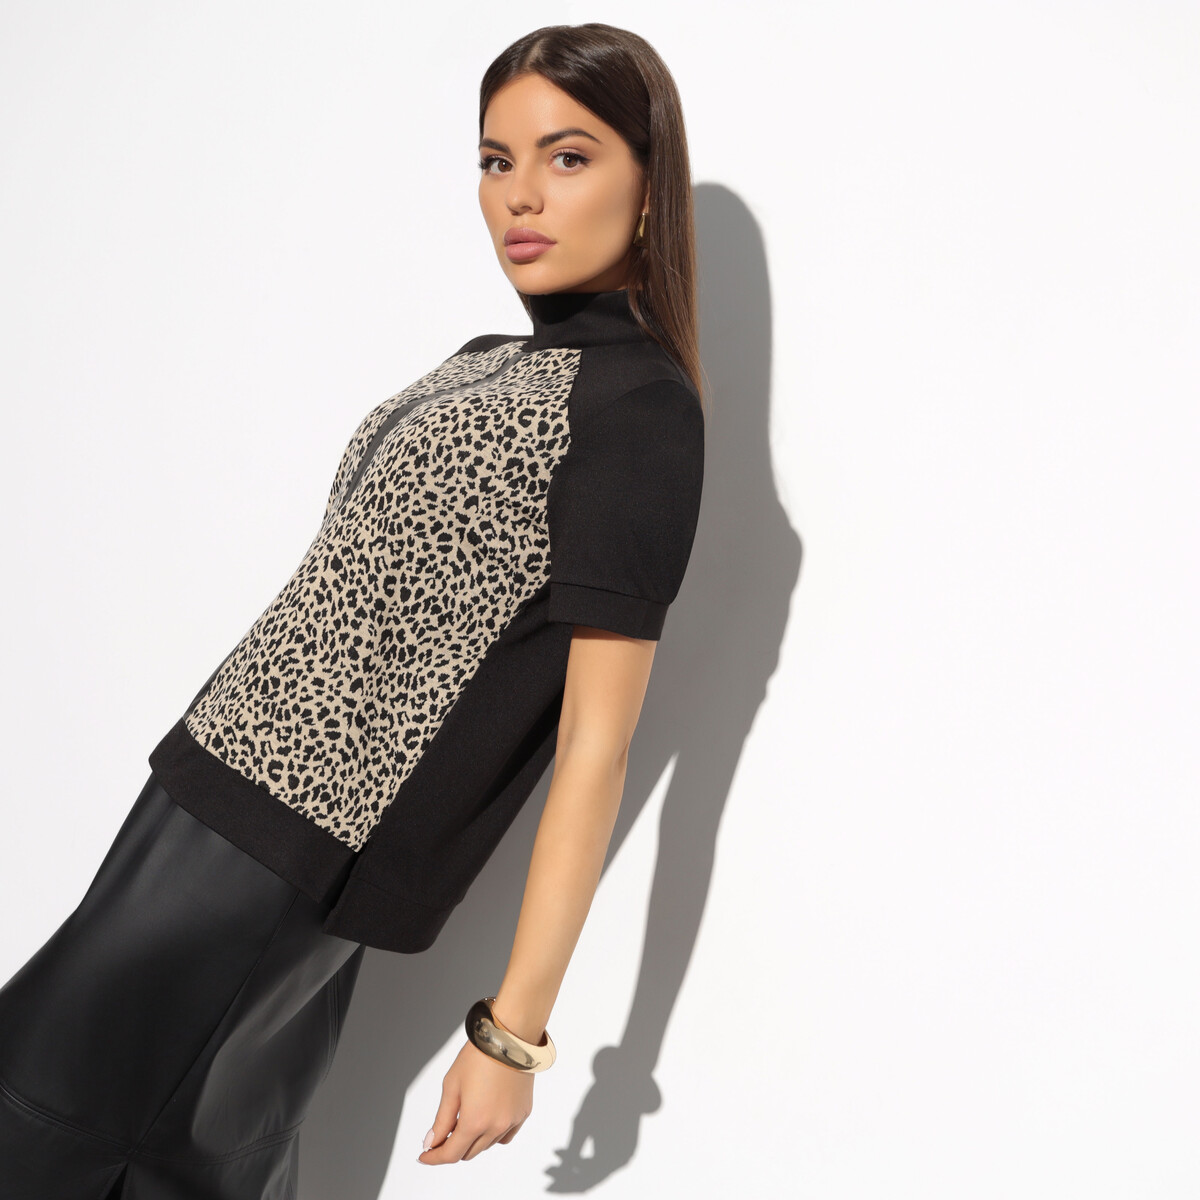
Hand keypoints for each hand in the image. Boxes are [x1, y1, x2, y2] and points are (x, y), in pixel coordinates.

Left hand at [417, 1038, 534, 1164]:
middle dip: (452, 1147)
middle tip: (443, 1132)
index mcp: (475, 1121)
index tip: (423, 1155)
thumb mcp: (452, 1085)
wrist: (510, 1037)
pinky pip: (505, 1136)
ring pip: (486, 1145)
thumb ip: (442, 1119)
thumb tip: (431, 1143)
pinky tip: (486, 1120)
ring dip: (472, 1140)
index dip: (434, 1157)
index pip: (451, 1154)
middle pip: (468, 1153)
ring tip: (465, 1118)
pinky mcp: (523, 1113)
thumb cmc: (478, 1056)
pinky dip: (492, 1135)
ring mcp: (512, 1121)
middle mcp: (495, 1127)